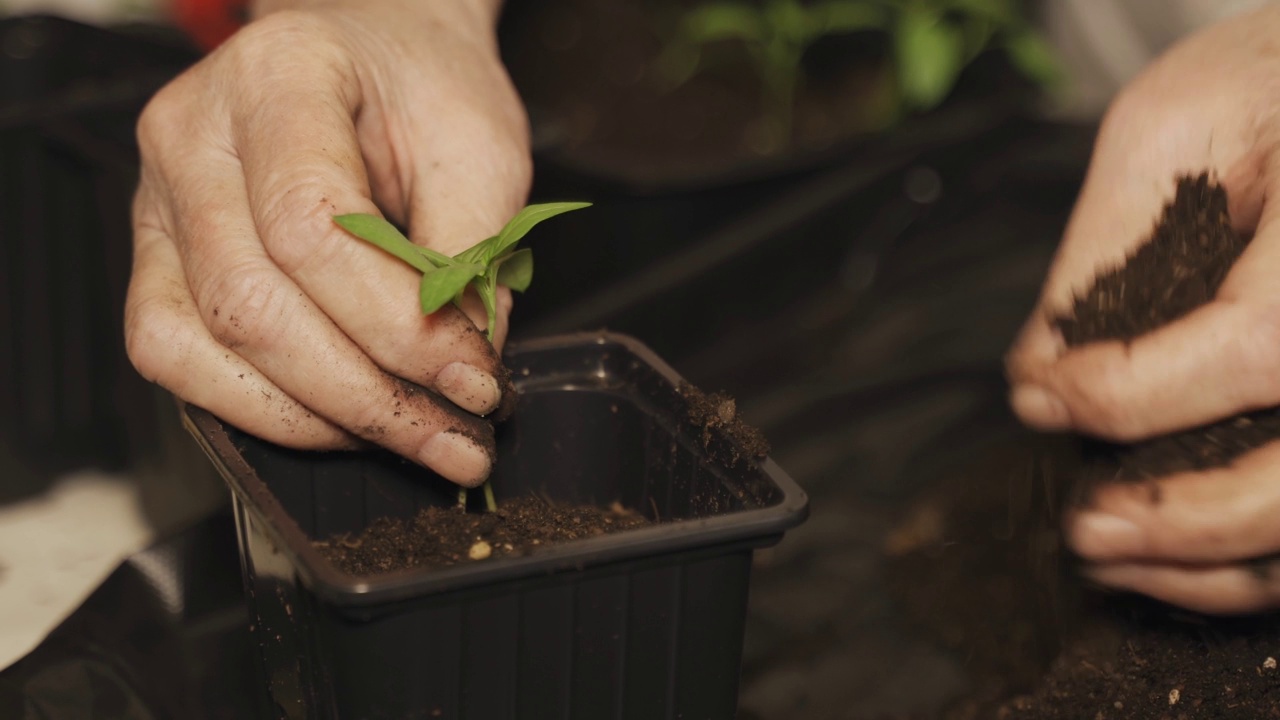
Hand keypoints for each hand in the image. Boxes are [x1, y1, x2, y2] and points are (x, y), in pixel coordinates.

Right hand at [124, 0, 531, 486]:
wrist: (374, 56)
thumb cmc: (420, 88)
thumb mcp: (479, 145)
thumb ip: (472, 251)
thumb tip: (462, 366)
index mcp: (277, 76)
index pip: (310, 227)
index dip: (395, 327)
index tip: (473, 376)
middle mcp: (193, 136)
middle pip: (251, 303)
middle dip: (366, 395)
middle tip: (456, 433)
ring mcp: (159, 201)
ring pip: (200, 347)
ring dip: (316, 419)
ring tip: (413, 436)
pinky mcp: (159, 259)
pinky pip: (177, 359)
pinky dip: (263, 410)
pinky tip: (343, 420)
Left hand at [1005, 5, 1279, 613]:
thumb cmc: (1279, 82)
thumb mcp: (1176, 123)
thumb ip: (1101, 249)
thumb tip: (1037, 370)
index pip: (1253, 348)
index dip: (1125, 393)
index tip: (1041, 395)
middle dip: (1177, 517)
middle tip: (1080, 526)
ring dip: (1213, 565)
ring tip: (1110, 555)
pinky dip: (1254, 565)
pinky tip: (1178, 560)